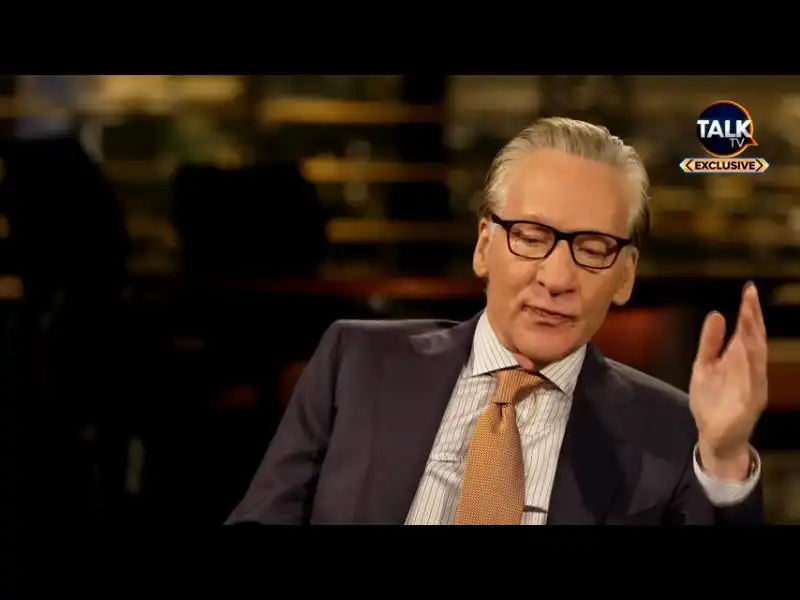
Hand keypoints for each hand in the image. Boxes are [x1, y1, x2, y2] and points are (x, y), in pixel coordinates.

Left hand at [690, 282, 767, 480]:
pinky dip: (753, 368)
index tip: (749, 290)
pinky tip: (751, 353)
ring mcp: (753, 385)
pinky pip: (754, 384)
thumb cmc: (712, 399)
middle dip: (753, 319)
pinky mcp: (750, 403)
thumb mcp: (704, 366)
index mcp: (739, 359)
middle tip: (750, 297)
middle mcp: (751, 369)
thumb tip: (716, 314)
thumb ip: (710, 342)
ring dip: (755, 338)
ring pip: (757, 358)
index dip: (749, 311)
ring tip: (750, 317)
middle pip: (755, 340)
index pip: (747, 331)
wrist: (714, 435)